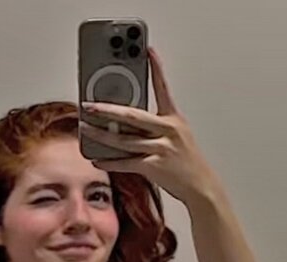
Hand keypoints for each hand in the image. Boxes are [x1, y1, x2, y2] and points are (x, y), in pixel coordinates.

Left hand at [80, 46, 221, 206]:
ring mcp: (160, 149)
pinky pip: (126, 163)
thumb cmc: (187, 162)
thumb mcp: (177, 136)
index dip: (156, 69)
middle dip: (108, 110)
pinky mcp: (154, 167)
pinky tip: (97, 159)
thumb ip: (156, 127)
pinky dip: (110, 162)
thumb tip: (126, 123)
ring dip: (101, 135)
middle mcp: (167, 131)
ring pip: (124, 140)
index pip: (163, 89)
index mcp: (174, 119)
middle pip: (132, 116)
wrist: (200, 185)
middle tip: (89, 105)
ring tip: (86, 129)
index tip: (148, 51)